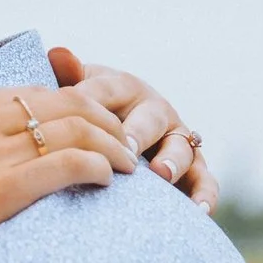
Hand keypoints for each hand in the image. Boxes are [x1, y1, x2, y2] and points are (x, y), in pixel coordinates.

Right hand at [0, 85, 135, 262]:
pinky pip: (67, 164)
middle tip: (126, 144)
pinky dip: (97, 167)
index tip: (97, 130)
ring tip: (128, 165)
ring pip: (74, 130)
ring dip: (111, 145)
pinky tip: (108, 180)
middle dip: (105, 121)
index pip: (36, 92)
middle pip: (64, 102)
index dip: (77, 108)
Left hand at [47, 46, 217, 211]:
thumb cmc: (86, 112)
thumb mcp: (75, 91)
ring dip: (172, 161)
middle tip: (125, 148)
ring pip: (181, 148)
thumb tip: (58, 53)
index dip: (93, 100)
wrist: (113, 133)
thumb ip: (68, 77)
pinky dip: (204, 194)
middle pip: (150, 119)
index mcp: (122, 88)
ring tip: (160, 175)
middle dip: (138, 132)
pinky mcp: (192, 168)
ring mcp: (175, 138)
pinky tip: (197, 209)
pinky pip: (204, 180)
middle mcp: (154, 110)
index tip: (78, 116)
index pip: (108, 91)